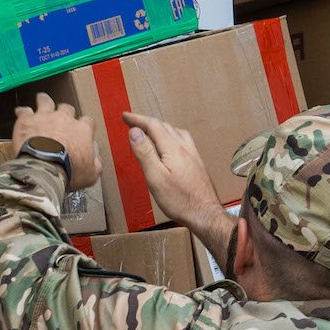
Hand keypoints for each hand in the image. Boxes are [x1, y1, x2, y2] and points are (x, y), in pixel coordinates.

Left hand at [9, 92, 99, 190]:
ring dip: (44, 102)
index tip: (81, 130)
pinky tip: (20, 112)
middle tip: (61, 118)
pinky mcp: (27, 120)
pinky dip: (22, 112)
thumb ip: (95, 164)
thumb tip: (95, 162)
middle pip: (67, 108)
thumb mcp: (91, 173)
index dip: (84, 125)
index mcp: (82, 130)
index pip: (87, 122)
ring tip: (43, 101)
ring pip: (46, 101)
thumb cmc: (68, 171)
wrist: (45, 168)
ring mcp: (45, 117)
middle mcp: (64, 119)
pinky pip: (24, 110)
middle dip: (65, 112)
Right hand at [122, 111, 226, 236]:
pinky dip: (171, 135)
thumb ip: (145, 152)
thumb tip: (134, 132)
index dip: (137, 119)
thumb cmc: (179, 200)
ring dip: (160, 127)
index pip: (153, 126)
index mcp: (173, 148)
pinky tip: (171, 144)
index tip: (125, 116)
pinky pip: (183, 140)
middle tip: (132, 122)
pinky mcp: (197, 163)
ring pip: (175, 132)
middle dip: (146, 122)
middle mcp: (185, 147)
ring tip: (149, 130)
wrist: (205, 214)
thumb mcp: (155, 177)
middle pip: (164, 126)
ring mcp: (193, 155)